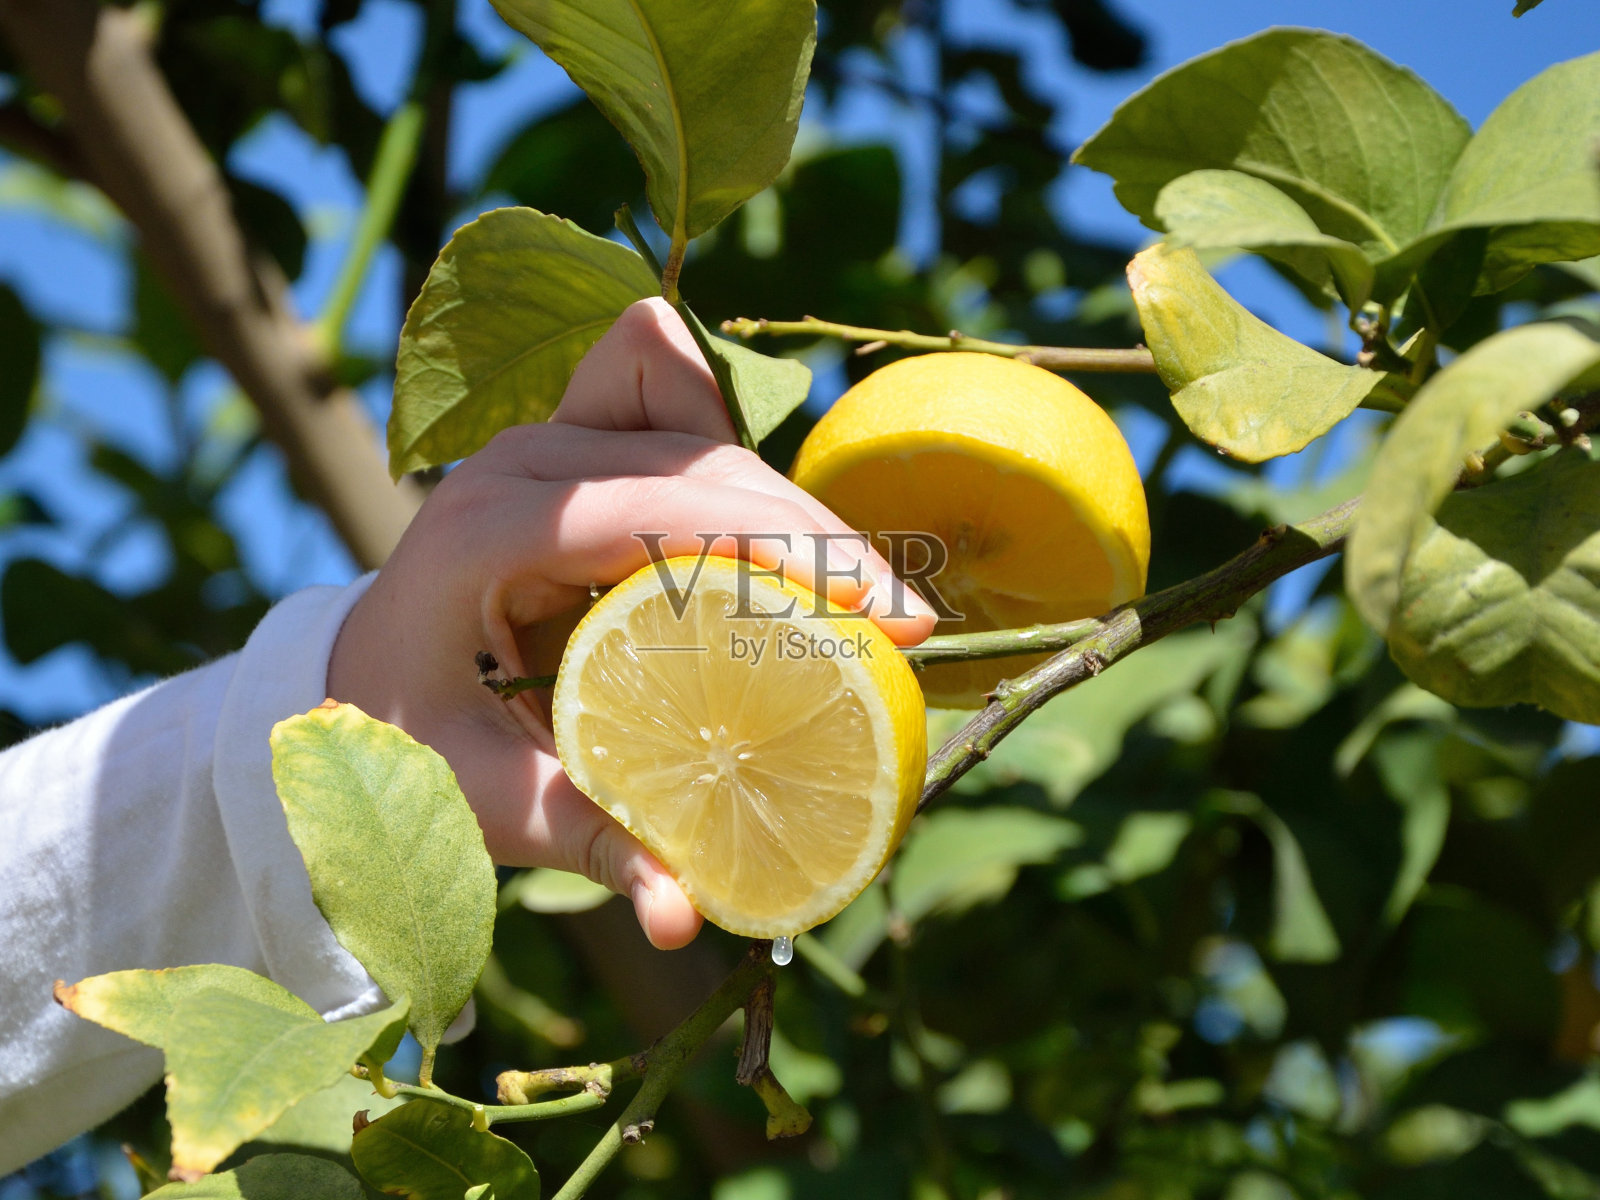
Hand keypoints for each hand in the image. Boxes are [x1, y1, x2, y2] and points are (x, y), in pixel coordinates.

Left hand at [327, 298, 935, 949]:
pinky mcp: (578, 445)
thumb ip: (588, 842)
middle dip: (813, 534)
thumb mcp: (486, 796)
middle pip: (700, 463)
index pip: (654, 511)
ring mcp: (550, 441)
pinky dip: (735, 452)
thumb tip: (683, 922)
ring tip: (866, 594)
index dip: (776, 549)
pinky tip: (780, 522)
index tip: (876, 610)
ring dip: (791, 507)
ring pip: (703, 435)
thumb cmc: (410, 738)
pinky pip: (673, 402)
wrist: (357, 675)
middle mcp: (522, 463)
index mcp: (487, 532)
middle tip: (905, 620)